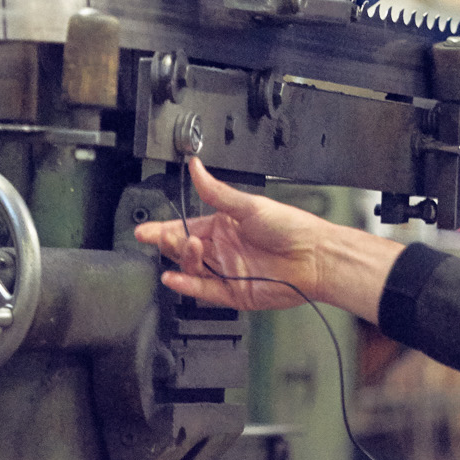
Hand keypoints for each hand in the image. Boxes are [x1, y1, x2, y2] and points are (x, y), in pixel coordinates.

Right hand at [134, 156, 371, 312]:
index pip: (187, 226)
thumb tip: (196, 167)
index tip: (145, 229)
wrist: (314, 256)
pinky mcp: (233, 292)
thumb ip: (217, 192)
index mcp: (225, 226)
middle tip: (158, 236)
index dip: (165, 229)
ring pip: (192, 268)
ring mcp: (227, 271)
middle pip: (185, 249)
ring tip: (185, 246)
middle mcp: (223, 249)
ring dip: (182, 259)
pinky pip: (204, 290)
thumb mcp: (249, 205)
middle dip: (169, 242)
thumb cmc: (290, 227)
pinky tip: (174, 277)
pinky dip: (187, 285)